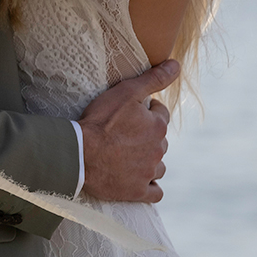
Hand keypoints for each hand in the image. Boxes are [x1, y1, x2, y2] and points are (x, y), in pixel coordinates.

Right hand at [77, 59, 178, 202]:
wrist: (79, 154)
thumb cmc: (100, 121)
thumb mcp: (126, 92)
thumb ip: (154, 79)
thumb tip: (176, 64)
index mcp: (158, 126)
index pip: (161, 114)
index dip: (147, 110)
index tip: (130, 112)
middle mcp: (159, 150)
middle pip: (159, 140)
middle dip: (147, 135)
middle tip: (124, 132)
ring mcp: (149, 172)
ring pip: (158, 165)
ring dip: (149, 160)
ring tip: (127, 155)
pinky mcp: (138, 191)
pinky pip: (154, 191)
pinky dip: (149, 186)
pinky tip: (138, 179)